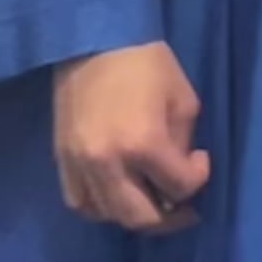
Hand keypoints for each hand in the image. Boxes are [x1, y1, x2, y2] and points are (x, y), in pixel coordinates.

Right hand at [52, 41, 207, 232]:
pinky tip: (120, 195)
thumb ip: (182, 144)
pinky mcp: (61, 161)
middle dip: (170, 217)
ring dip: (135, 214)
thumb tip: (178, 172)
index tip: (200, 160)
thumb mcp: (183, 101)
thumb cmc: (147, 65)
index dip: (198, 177)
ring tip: (152, 199)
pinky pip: (81, 203)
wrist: (94, 43)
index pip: (179, 188)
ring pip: (109, 216)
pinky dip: (103, 208)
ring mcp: (79, 165)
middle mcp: (107, 164)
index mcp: (143, 144)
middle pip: (141, 217)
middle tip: (184, 207)